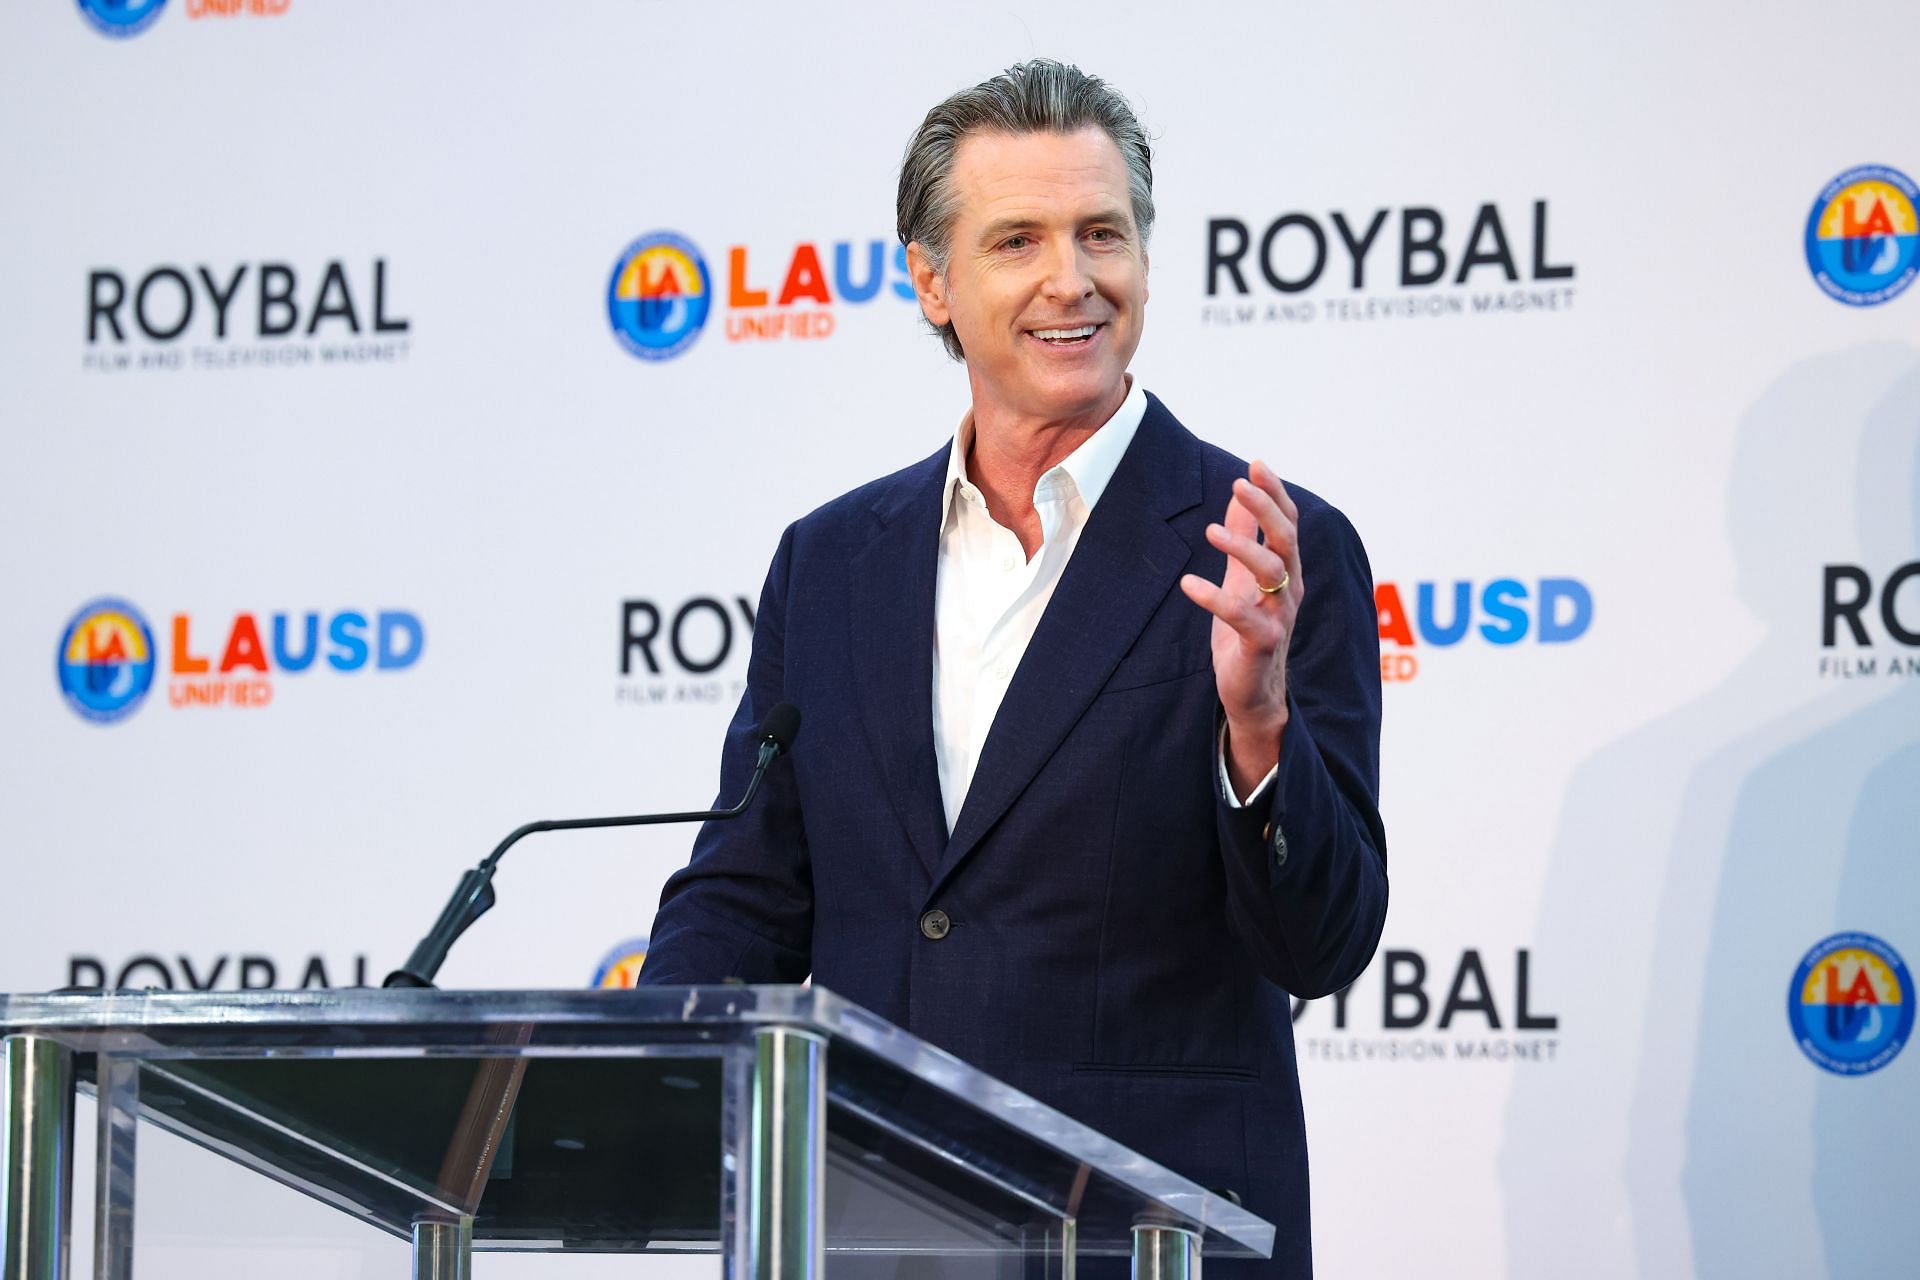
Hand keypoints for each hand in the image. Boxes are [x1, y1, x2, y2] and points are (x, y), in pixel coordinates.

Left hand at [1178, 460, 1301, 797]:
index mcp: (1286, 571)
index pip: (1288, 523)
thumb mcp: (1244, 578)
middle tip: (1239, 484)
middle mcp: (1289, 590)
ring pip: (1273, 573)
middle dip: (1266, 509)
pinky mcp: (1262, 645)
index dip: (1275, 494)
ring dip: (1243, 548)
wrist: (1253, 694)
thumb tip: (1239, 492)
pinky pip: (1244, 618)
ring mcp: (1279, 618)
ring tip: (1211, 531)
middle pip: (1287, 540)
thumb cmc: (1247, 633)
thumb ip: (1246, 536)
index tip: (1256, 465)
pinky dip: (1216, 599)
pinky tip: (1189, 583)